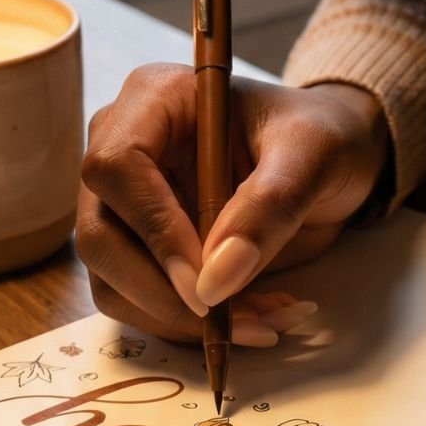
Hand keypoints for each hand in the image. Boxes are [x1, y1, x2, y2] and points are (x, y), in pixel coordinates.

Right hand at [77, 63, 391, 347]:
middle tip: (236, 321)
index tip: (206, 279)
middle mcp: (123, 147)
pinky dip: (190, 326)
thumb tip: (214, 280)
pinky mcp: (140, 246)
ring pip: (111, 281)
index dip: (153, 229)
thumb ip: (268, 207)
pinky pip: (139, 301)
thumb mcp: (313, 156)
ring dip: (181, 320)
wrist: (327, 158)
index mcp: (155, 99)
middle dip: (164, 293)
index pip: (115, 167)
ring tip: (264, 320)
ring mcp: (125, 202)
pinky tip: (253, 317)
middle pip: (99, 235)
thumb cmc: (319, 136)